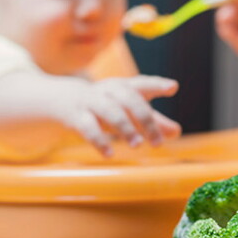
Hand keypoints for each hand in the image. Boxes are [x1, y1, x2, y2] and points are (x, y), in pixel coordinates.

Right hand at [57, 75, 179, 156]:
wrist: (62, 99)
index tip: (173, 87)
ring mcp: (92, 102)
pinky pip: (87, 127)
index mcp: (124, 87)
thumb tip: (176, 132)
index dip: (158, 84)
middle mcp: (109, 91)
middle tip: (158, 142)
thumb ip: (153, 120)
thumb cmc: (105, 104)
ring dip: (125, 128)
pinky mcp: (76, 117)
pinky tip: (109, 154)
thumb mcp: (128, 110)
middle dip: (145, 119)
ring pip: (110, 111)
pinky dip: (99, 141)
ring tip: (137, 145)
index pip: (143, 83)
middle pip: (130, 99)